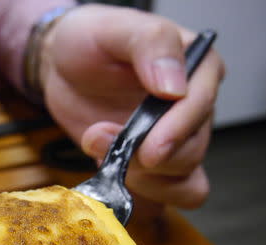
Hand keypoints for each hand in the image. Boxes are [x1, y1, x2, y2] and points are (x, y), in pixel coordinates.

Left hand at [39, 5, 224, 208]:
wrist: (64, 68)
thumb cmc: (89, 41)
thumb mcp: (113, 29)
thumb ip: (149, 45)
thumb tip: (174, 86)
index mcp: (197, 68)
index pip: (202, 105)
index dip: (176, 131)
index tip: (147, 147)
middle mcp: (195, 107)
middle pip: (190, 151)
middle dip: (142, 156)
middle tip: (97, 137)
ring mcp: (179, 140)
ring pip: (184, 180)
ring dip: (139, 177)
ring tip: (99, 148)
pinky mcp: (158, 165)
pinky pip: (174, 195)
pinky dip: (146, 194)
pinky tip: (114, 174)